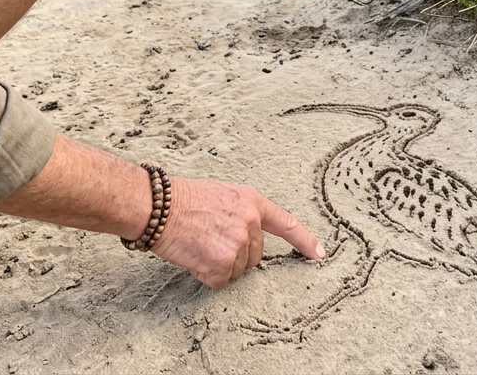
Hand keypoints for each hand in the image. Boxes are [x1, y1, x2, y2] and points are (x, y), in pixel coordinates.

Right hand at [150, 177, 324, 287]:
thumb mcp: (221, 195)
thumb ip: (240, 214)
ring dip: (218, 265)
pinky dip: (205, 274)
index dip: (304, 240)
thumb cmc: (182, 199)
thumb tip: (246, 236)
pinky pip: (219, 281)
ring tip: (198, 244)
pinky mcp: (222, 264)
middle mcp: (250, 222)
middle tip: (209, 240)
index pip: (286, 223)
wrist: (158, 206)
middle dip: (236, 255)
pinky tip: (193, 256)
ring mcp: (238, 243)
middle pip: (255, 256)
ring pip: (237, 270)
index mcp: (251, 201)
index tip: (318, 253)